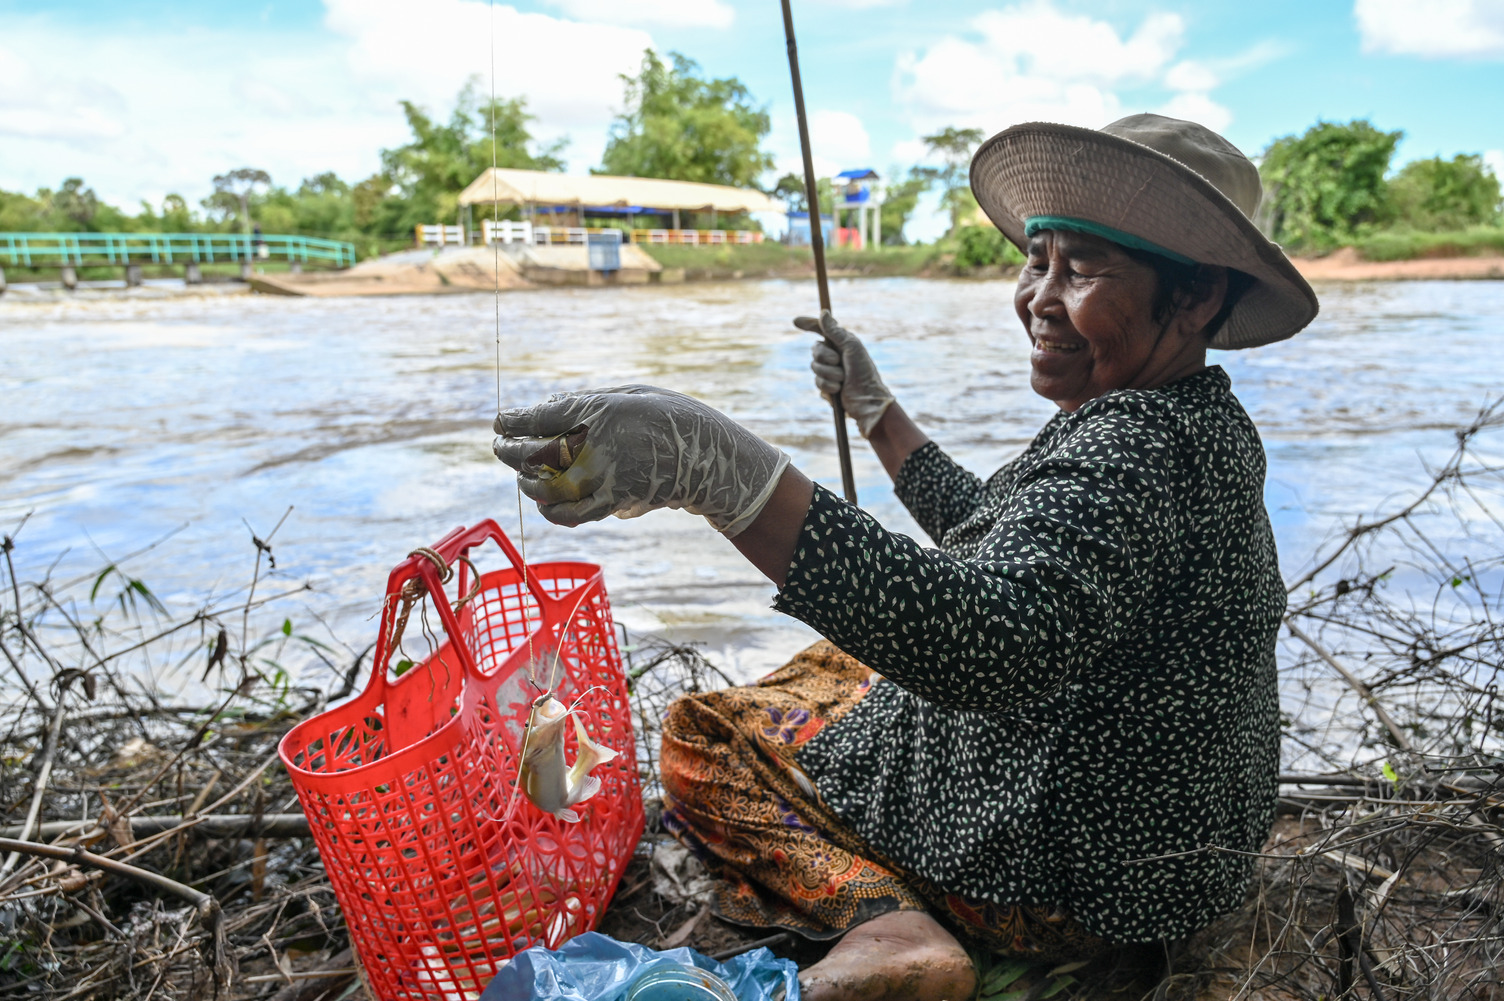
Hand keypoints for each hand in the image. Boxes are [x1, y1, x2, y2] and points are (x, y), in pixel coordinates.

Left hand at [492, 386, 789, 536]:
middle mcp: (593, 446)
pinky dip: (551, 511)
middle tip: (499, 446)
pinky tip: (544, 504)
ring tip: (522, 476)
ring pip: (545, 487)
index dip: (513, 422)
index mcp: (595, 412)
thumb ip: (585, 403)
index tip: (500, 422)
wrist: (703, 454)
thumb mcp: (627, 395)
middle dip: (509, 450)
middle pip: (534, 453)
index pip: (538, 418)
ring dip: (527, 482)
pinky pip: (570, 514)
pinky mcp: (611, 502)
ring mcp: (601, 477)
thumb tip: (546, 410)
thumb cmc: (667, 416)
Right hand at [795, 311, 894, 437]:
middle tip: (839, 362)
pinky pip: (817, 382)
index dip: (808, 324)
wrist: (867, 399)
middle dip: (826, 357)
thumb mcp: (851, 347)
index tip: (796, 321)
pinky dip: (829, 386)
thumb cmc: (864, 371)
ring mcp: (829, 371)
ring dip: (830, 373)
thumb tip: (823, 312)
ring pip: (814, 367)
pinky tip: (839, 390)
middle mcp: (834, 355)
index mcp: (841, 343)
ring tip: (843, 379)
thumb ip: (835, 331)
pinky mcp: (826, 387)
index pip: (821, 330)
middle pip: (815, 350)